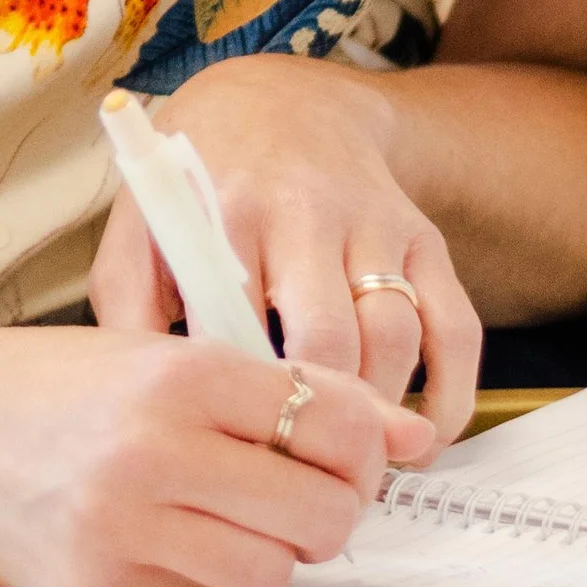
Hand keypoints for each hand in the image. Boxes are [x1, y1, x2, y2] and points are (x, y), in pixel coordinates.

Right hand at [0, 323, 433, 586]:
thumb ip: (289, 393)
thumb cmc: (55, 383)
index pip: (336, 421)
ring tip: (238, 517)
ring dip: (278, 551)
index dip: (363, 446)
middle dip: (333, 509)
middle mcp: (158, 449)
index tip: (343, 451)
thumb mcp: (167, 357)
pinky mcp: (101, 586)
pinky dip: (216, 576)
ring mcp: (126, 525)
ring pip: (277, 568)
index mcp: (184, 373)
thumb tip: (413, 436)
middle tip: (304, 494)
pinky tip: (178, 539)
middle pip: (325, 509)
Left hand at [89, 54, 480, 447]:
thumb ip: (130, 308)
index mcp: (230, 214)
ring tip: (350, 471)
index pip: (238, 334)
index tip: (229, 466)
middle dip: (318, 426)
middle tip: (297, 483)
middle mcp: (310, 216)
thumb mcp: (140, 226)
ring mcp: (377, 227)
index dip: (238, 412)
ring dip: (379, 419)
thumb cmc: (201, 184)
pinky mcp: (425, 239)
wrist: (283, 103)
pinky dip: (448, 399)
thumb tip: (142, 406)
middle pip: (330, 343)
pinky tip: (419, 444)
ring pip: (397, 341)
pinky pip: (457, 332)